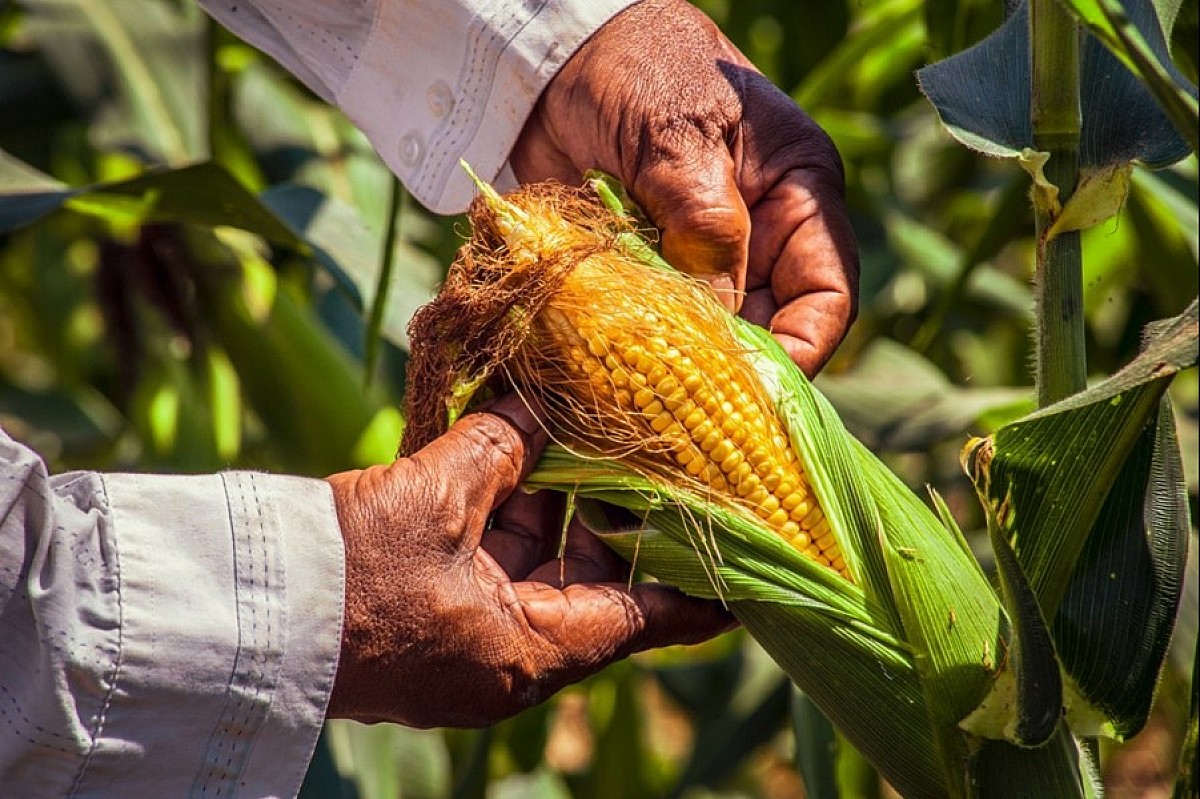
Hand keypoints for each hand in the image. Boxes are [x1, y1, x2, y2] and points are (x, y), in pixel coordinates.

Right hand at [324, 394, 733, 727]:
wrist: (240, 614)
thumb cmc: (346, 576)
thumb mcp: (435, 501)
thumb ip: (499, 449)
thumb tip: (539, 403)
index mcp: (532, 652)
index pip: (649, 619)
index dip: (703, 586)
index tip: (752, 556)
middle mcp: (510, 654)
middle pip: (595, 582)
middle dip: (618, 514)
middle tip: (658, 452)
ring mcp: (468, 636)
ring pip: (539, 563)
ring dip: (556, 501)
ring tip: (589, 432)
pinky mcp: (431, 611)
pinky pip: (490, 559)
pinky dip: (506, 509)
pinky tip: (519, 449)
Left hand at [510, 0, 857, 375]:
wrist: (550, 58)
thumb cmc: (635, 68)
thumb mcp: (677, 135)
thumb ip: (705, 224)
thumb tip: (719, 324)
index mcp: (798, 195)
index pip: (827, 295)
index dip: (800, 351)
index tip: (756, 393)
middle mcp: (758, 238)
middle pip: (767, 330)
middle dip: (732, 374)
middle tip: (684, 414)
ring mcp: (699, 260)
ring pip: (708, 340)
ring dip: (676, 370)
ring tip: (641, 396)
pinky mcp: (644, 274)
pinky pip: (651, 331)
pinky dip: (632, 354)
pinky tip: (606, 373)